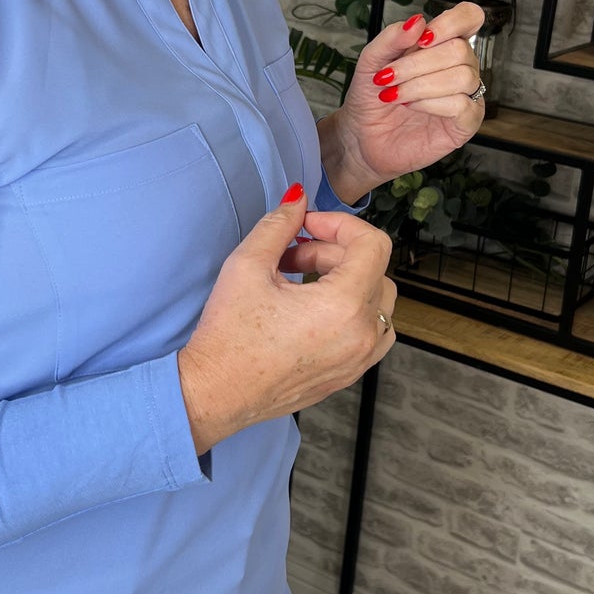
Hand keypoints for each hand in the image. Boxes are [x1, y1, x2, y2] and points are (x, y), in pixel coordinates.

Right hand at [177, 187, 396, 454]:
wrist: (215, 393)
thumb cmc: (228, 335)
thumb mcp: (247, 264)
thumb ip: (280, 224)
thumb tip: (299, 199)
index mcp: (343, 305)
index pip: (372, 244)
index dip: (341, 224)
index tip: (308, 226)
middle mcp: (362, 335)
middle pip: (373, 270)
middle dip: (334, 252)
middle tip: (290, 255)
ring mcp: (359, 360)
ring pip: (378, 302)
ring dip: (347, 281)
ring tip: (302, 283)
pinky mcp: (349, 375)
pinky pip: (372, 333)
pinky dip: (353, 312)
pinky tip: (313, 310)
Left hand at [329, 3, 486, 194]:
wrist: (361, 136)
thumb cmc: (371, 96)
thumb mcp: (371, 61)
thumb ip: (392, 38)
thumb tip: (417, 21)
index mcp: (442, 44)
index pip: (468, 17)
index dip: (451, 23)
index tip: (422, 39)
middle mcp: (460, 65)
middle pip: (459, 49)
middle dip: (417, 63)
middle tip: (388, 77)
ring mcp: (467, 94)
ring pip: (462, 76)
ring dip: (420, 85)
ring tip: (394, 95)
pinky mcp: (466, 123)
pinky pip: (461, 104)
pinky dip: (430, 103)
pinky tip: (411, 106)